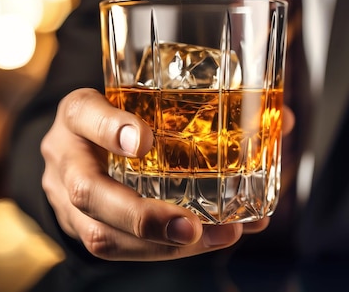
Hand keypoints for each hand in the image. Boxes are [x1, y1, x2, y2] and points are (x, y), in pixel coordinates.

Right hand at [40, 88, 293, 261]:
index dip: (110, 128)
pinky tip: (203, 242)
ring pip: (100, 235)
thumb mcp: (143, 98)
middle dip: (142, 216)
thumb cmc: (121, 117)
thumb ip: (201, 105)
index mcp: (77, 113)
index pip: (82, 113)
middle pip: (88, 192)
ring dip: (159, 245)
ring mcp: (67, 198)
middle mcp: (65, 156)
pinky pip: (117, 250)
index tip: (144, 140)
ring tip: (211, 239)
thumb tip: (283, 120)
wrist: (77, 148)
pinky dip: (162, 250)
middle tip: (190, 224)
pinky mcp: (82, 228)